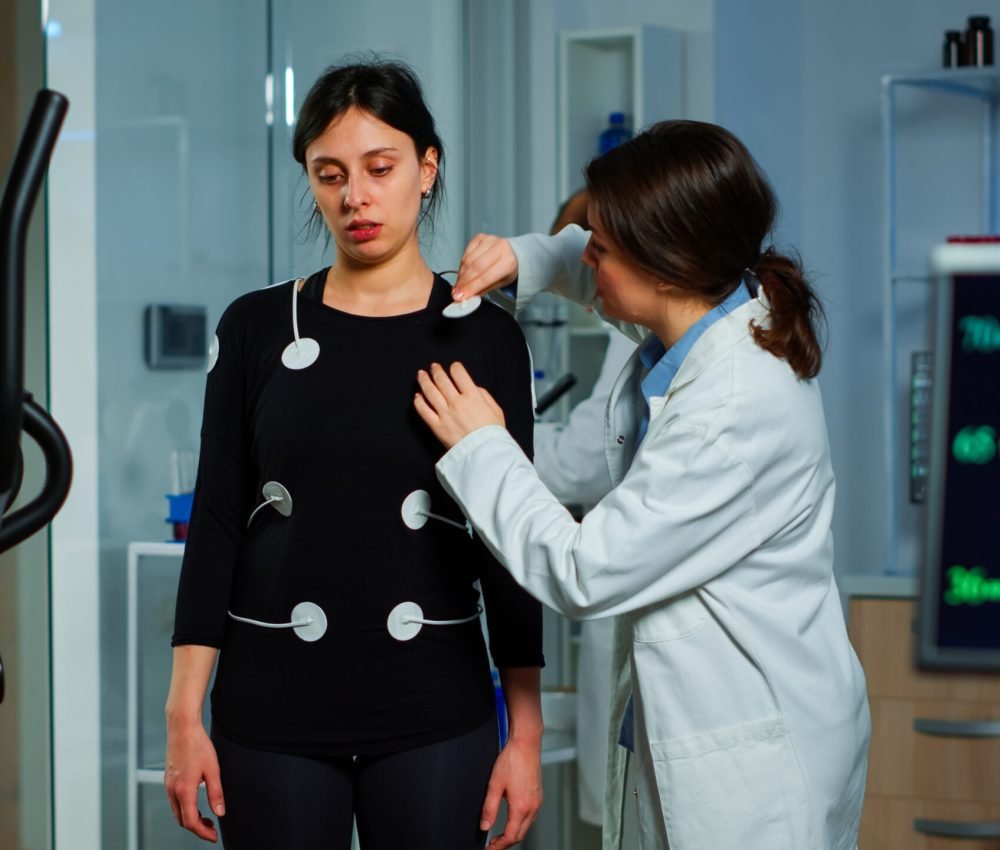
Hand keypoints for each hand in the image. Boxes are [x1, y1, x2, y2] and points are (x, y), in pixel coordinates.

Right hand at [164, 720, 224, 842]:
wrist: (182, 728)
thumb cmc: (198, 745)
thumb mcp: (213, 770)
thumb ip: (216, 793)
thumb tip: (220, 812)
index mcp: (184, 790)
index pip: (191, 822)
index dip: (202, 832)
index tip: (213, 836)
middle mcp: (172, 790)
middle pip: (182, 820)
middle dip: (197, 828)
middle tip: (212, 828)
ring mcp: (168, 785)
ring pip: (177, 812)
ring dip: (191, 818)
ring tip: (206, 818)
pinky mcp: (168, 779)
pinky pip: (174, 801)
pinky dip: (185, 808)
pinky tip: (196, 803)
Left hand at [414, 362, 504, 448]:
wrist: (485, 453)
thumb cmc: (493, 433)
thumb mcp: (496, 409)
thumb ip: (484, 395)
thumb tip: (473, 388)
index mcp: (473, 396)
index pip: (459, 374)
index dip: (455, 367)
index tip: (453, 367)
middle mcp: (457, 402)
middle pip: (442, 380)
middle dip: (437, 371)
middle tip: (433, 367)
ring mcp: (445, 414)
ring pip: (430, 392)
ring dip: (424, 381)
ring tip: (421, 374)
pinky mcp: (437, 427)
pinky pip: (424, 411)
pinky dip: (419, 402)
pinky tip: (417, 396)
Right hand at [453, 234, 518, 301]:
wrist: (513, 252)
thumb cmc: (507, 268)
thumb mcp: (501, 282)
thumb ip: (484, 289)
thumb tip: (466, 296)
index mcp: (508, 261)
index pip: (485, 277)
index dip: (471, 288)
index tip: (460, 296)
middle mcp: (499, 247)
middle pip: (475, 267)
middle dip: (463, 282)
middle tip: (456, 292)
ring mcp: (489, 240)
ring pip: (468, 260)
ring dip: (461, 274)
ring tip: (459, 284)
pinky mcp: (480, 237)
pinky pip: (466, 252)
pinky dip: (462, 265)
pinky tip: (462, 272)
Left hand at [480, 736, 542, 847]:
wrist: (526, 743)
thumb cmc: (512, 760)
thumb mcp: (495, 784)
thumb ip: (489, 808)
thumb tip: (485, 826)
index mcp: (521, 807)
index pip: (510, 836)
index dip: (498, 846)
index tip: (488, 849)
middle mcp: (532, 807)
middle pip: (520, 835)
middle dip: (505, 843)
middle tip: (492, 845)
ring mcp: (537, 802)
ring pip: (526, 827)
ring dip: (513, 835)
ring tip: (499, 836)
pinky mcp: (538, 796)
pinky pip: (530, 818)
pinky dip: (520, 825)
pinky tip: (511, 821)